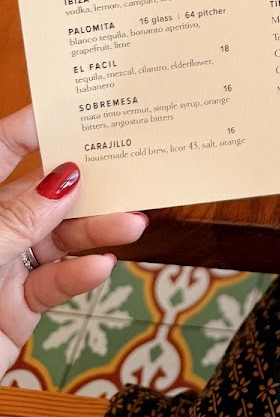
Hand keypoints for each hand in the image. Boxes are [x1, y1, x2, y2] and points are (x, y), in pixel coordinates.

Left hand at [0, 106, 147, 377]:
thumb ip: (18, 221)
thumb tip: (65, 181)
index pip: (1, 151)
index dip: (36, 127)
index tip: (80, 109)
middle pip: (42, 195)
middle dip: (86, 183)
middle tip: (130, 170)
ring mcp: (3, 267)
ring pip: (56, 239)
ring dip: (95, 231)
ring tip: (131, 224)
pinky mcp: (15, 307)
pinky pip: (52, 283)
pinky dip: (79, 276)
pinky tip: (100, 266)